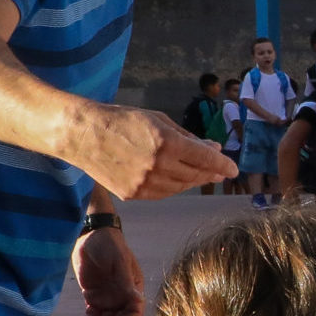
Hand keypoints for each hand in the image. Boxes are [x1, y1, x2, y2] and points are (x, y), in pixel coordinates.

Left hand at [73, 224, 143, 315]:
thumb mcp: (119, 262)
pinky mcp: (93, 296)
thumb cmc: (110, 246)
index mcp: (133, 289)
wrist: (91, 236)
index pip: (134, 313)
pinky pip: (92, 314)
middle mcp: (122, 296)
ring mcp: (108, 297)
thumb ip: (125, 282)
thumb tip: (136, 302)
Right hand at [75, 105, 236, 199]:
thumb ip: (188, 137)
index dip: (223, 165)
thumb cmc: (122, 121)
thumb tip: (214, 148)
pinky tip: (178, 179)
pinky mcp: (133, 194)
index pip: (206, 158)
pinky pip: (163, 193)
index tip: (233, 169)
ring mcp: (145, 183)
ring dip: (193, 180)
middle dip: (211, 173)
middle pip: (196, 175)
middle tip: (219, 171)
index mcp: (167, 144)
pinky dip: (174, 186)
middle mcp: (158, 166)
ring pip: (181, 186)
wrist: (82, 135)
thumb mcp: (159, 120)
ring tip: (199, 173)